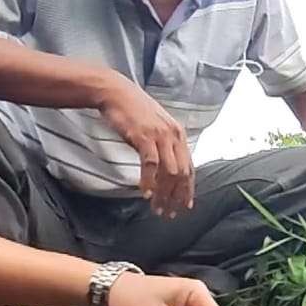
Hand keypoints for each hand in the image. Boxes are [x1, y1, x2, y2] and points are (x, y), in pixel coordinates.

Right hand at [95, 78, 194, 216]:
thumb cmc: (133, 110)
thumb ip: (163, 145)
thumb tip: (166, 168)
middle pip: (181, 173)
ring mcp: (159, 136)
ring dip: (163, 193)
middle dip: (177, 197)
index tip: (185, 205)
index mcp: (179, 134)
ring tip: (157, 208)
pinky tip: (144, 193)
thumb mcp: (155, 127)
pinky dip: (149, 181)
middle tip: (169, 213)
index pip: (189, 167)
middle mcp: (173, 136)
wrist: (115, 92)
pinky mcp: (144, 136)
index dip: (188, 189)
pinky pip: (150, 164)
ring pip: (169, 172)